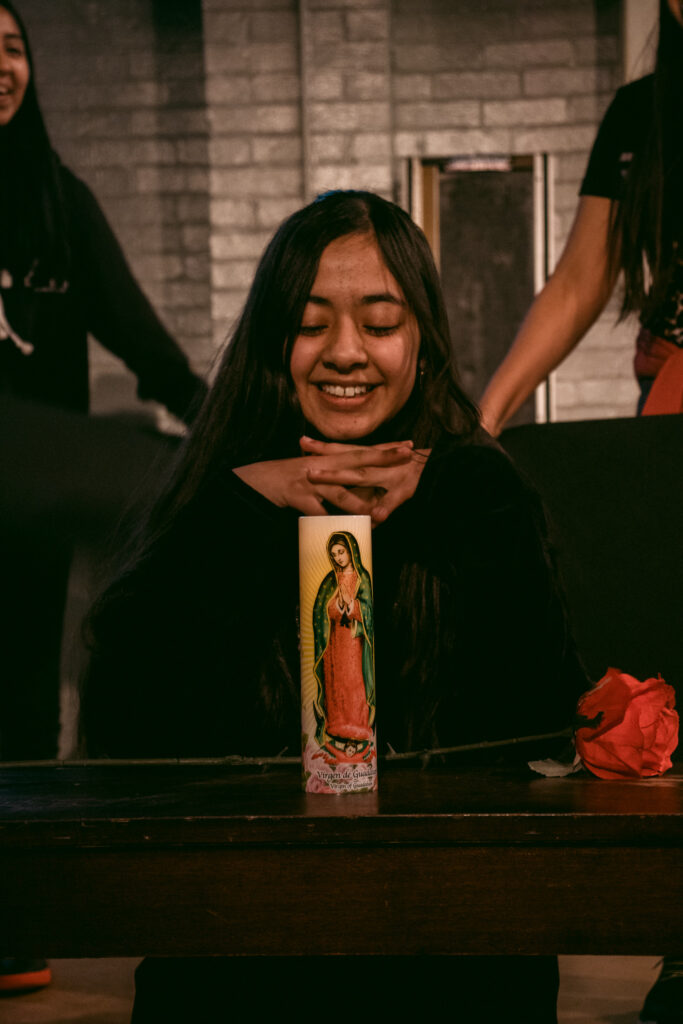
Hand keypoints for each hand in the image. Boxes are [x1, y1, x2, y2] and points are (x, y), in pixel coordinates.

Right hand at [233, 440, 416, 517]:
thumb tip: (363, 493)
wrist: (260, 480)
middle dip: (383, 458)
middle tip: (407, 455)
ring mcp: (311, 481)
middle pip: (358, 461)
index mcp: (330, 460)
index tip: (409, 444)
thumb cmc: (290, 479)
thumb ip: (339, 480)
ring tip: (377, 514)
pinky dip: (327, 522)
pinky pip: (316, 512)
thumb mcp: (317, 475)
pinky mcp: (299, 496)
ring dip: (358, 503)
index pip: (363, 451)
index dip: (386, 447)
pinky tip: (338, 531)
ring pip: (340, 492)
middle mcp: (324, 466)